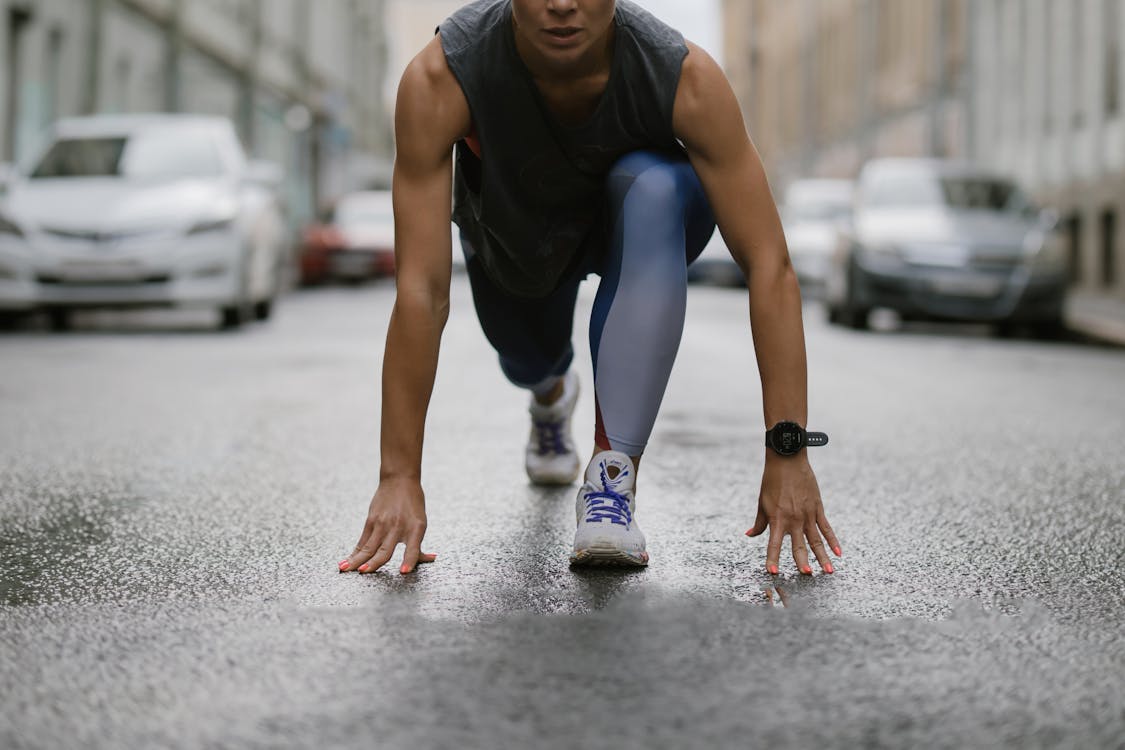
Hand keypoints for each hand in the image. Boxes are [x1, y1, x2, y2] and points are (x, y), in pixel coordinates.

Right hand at [339, 476, 436, 574]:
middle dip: (374, 562)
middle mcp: (398, 527)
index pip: (413, 548)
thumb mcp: (421, 522)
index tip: (403, 572)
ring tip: (346, 569)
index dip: (409, 561)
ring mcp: (383, 523)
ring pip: (369, 546)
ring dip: (357, 559)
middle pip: (385, 549)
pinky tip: (347, 561)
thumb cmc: (413, 504)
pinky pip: (363, 541)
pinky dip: (355, 553)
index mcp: (416, 528)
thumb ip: (419, 544)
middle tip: (364, 571)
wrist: (399, 480)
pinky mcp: (371, 520)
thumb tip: (430, 559)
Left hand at [746, 453, 839, 574]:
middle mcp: (793, 519)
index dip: (772, 559)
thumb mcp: (762, 502)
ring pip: (816, 540)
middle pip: (799, 545)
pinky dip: (833, 541)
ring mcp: (807, 514)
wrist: (787, 460)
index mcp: (777, 519)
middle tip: (807, 575)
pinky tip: (839, 553)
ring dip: (823, 557)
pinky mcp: (817, 508)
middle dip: (803, 562)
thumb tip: (750, 535)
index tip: (773, 572)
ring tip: (829, 571)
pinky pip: (826, 528)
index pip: (774, 544)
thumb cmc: (771, 481)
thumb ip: (759, 523)